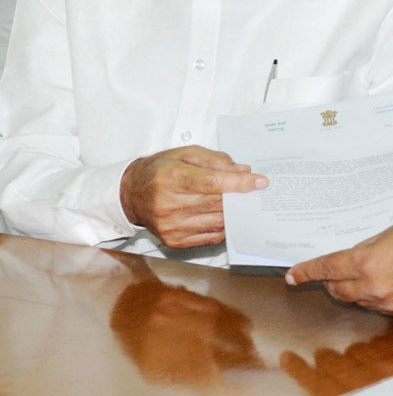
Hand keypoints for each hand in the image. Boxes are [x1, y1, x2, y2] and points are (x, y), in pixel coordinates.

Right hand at [119, 146, 267, 248]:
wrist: (131, 193)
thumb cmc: (161, 170)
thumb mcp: (185, 154)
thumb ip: (215, 160)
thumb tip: (242, 171)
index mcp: (171, 177)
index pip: (211, 182)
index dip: (238, 183)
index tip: (259, 181)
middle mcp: (169, 204)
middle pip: (216, 203)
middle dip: (240, 197)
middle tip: (255, 192)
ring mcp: (170, 226)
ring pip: (216, 221)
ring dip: (233, 213)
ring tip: (241, 203)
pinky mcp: (173, 241)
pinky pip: (209, 236)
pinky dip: (222, 227)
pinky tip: (225, 216)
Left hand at [285, 214, 392, 315]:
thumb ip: (371, 246)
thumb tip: (356, 257)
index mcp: (368, 263)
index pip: (327, 269)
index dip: (307, 271)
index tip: (294, 274)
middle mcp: (375, 289)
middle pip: (338, 290)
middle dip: (330, 280)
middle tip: (329, 269)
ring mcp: (392, 303)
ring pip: (359, 299)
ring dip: (354, 287)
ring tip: (365, 271)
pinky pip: (381, 305)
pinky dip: (377, 294)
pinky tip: (389, 279)